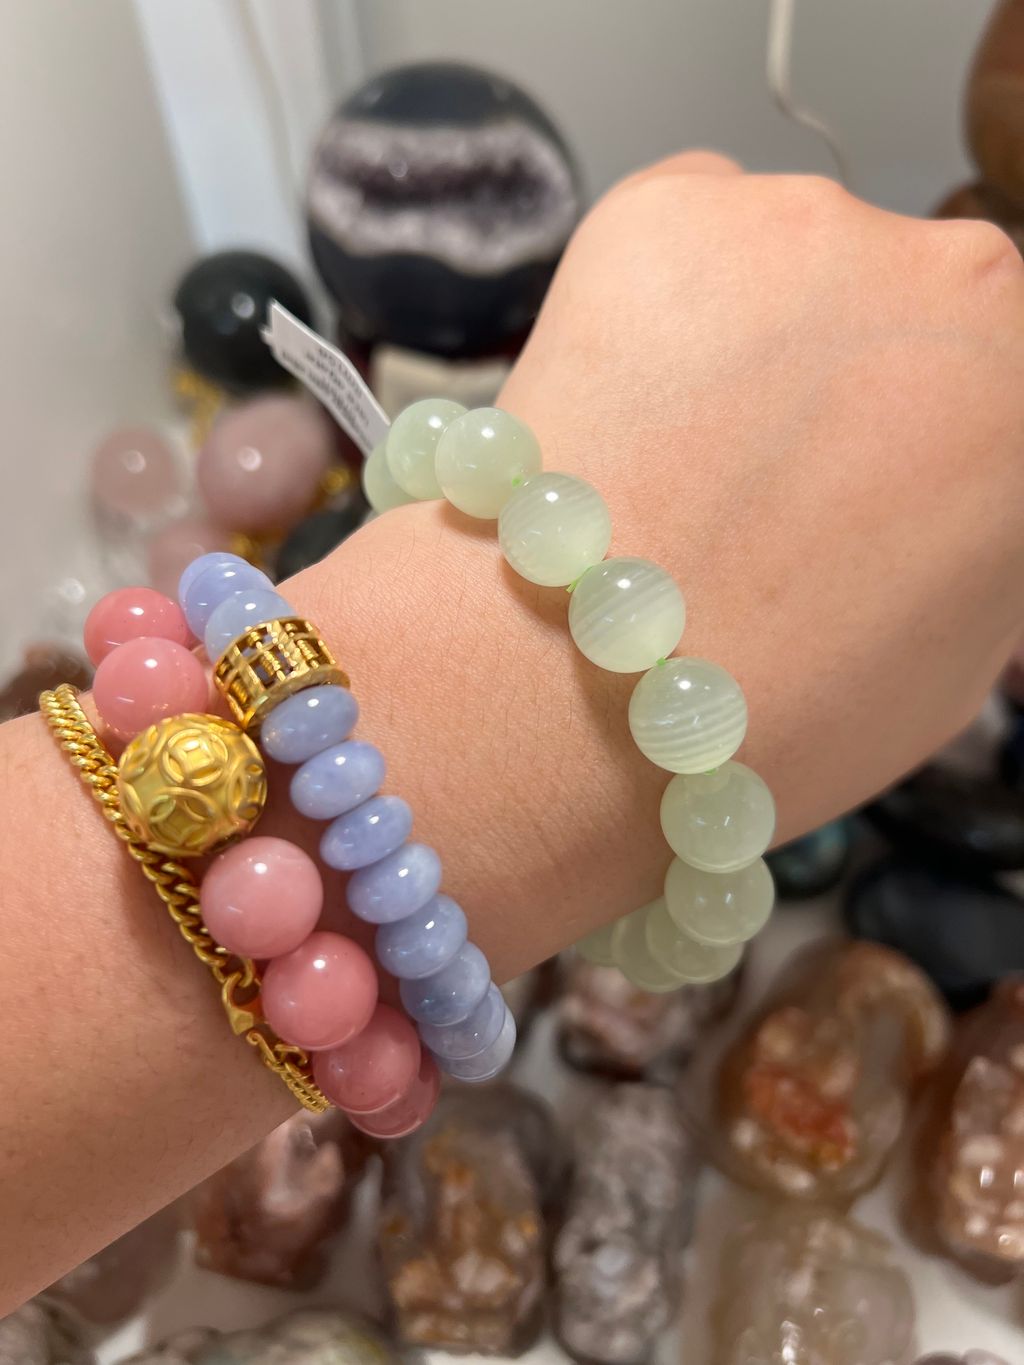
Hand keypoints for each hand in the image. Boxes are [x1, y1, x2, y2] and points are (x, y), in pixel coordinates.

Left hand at [302, 153, 1023, 973]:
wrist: (581, 694)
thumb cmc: (782, 712)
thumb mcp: (959, 659)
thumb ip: (981, 537)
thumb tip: (951, 500)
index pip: (999, 375)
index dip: (935, 433)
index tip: (884, 474)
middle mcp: (956, 272)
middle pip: (912, 305)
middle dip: (857, 377)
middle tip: (771, 475)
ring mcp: (807, 223)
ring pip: (795, 261)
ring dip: (756, 338)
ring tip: (677, 455)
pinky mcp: (666, 212)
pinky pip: (684, 233)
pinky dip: (659, 301)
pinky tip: (627, 400)